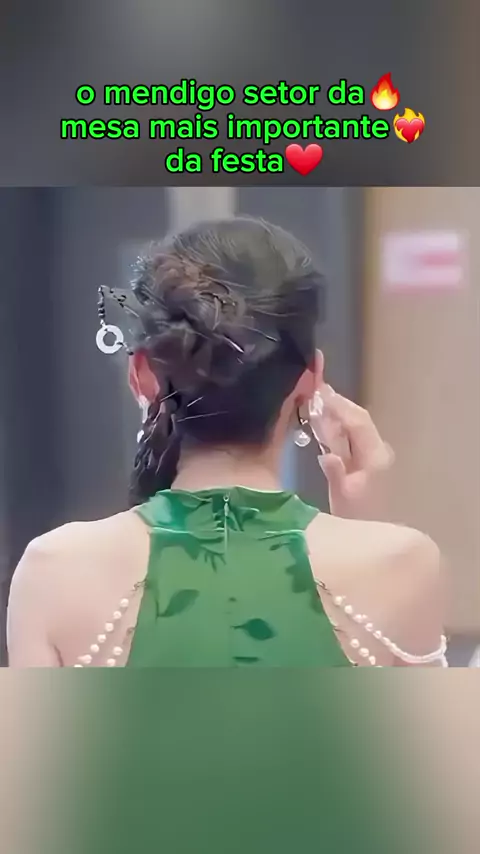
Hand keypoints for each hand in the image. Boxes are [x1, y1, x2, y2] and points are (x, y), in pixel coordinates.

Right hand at [309, 385, 394, 518]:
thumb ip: (335, 473)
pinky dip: (338, 428)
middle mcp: (378, 451)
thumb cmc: (356, 518)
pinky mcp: (368, 461)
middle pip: (358, 420)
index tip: (319, 391)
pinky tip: (324, 425)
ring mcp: (375, 455)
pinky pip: (353, 437)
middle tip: (316, 390)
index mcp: (375, 457)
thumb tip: (326, 455)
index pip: (358, 422)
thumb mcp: (342, 497)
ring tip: (317, 402)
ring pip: (356, 427)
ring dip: (337, 415)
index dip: (339, 405)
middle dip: (338, 405)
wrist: (373, 533)